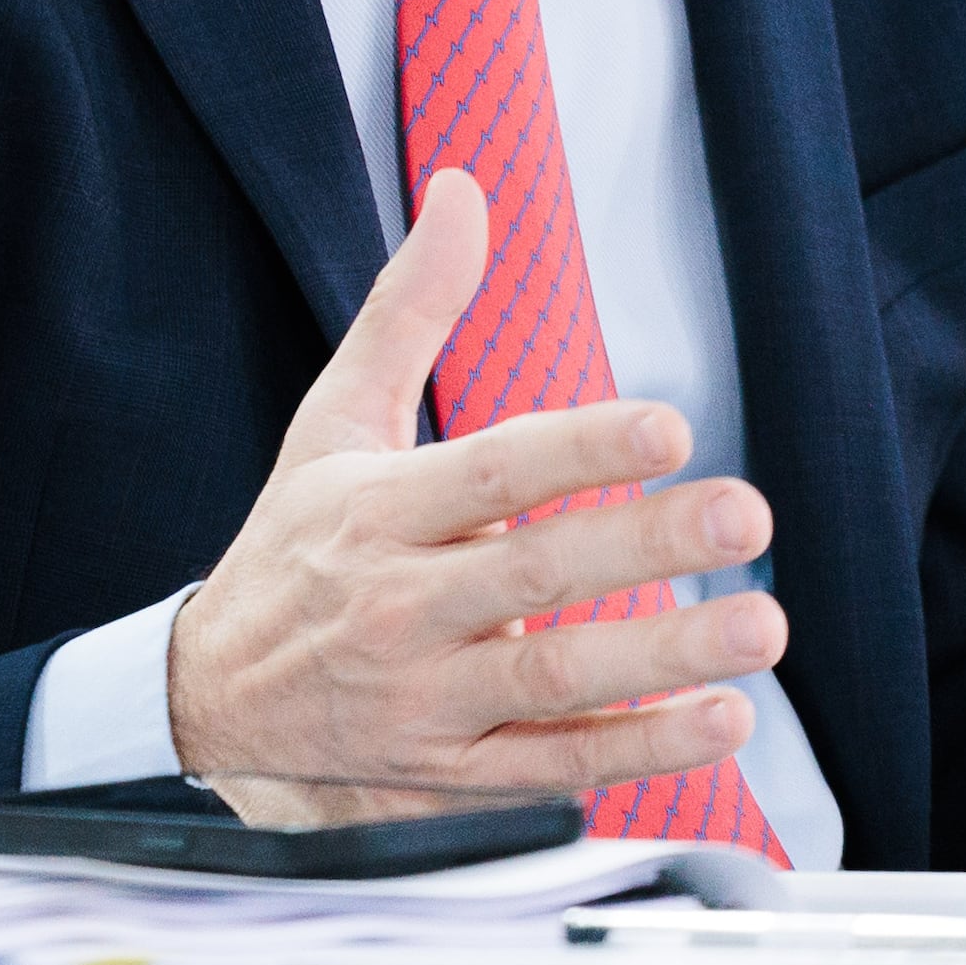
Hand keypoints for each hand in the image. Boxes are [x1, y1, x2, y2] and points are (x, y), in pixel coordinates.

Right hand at [166, 169, 782, 824]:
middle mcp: (399, 605)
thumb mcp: (334, 420)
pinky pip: (552, 767)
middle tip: (745, 515)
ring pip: (551, 679)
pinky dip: (638, 752)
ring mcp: (424, 698)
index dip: (579, 450)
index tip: (670, 426)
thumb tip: (463, 188)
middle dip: (644, 545)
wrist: (210, 702)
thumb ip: (410, 307)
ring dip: (661, 658)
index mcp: (377, 509)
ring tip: (755, 628)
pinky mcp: (451, 775)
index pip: (490, 472)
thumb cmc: (296, 547)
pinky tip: (718, 721)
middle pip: (531, 573)